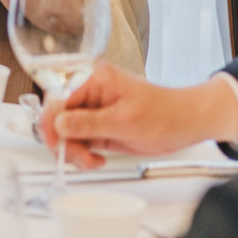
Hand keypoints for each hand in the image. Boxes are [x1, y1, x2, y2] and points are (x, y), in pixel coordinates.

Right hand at [38, 60, 237, 168]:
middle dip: (65, 141)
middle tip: (80, 157)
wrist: (185, 124)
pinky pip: (76, 140)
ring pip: (65, 132)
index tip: (55, 144)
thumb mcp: (125, 121)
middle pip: (58, 116)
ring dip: (73, 150)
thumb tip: (58, 124)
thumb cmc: (164, 114)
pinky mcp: (96, 125)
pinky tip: (95, 159)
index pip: (59, 98)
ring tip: (91, 160)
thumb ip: (89, 123)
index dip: (52, 122)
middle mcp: (88, 91)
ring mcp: (91, 109)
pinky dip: (81, 153)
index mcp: (92, 77)